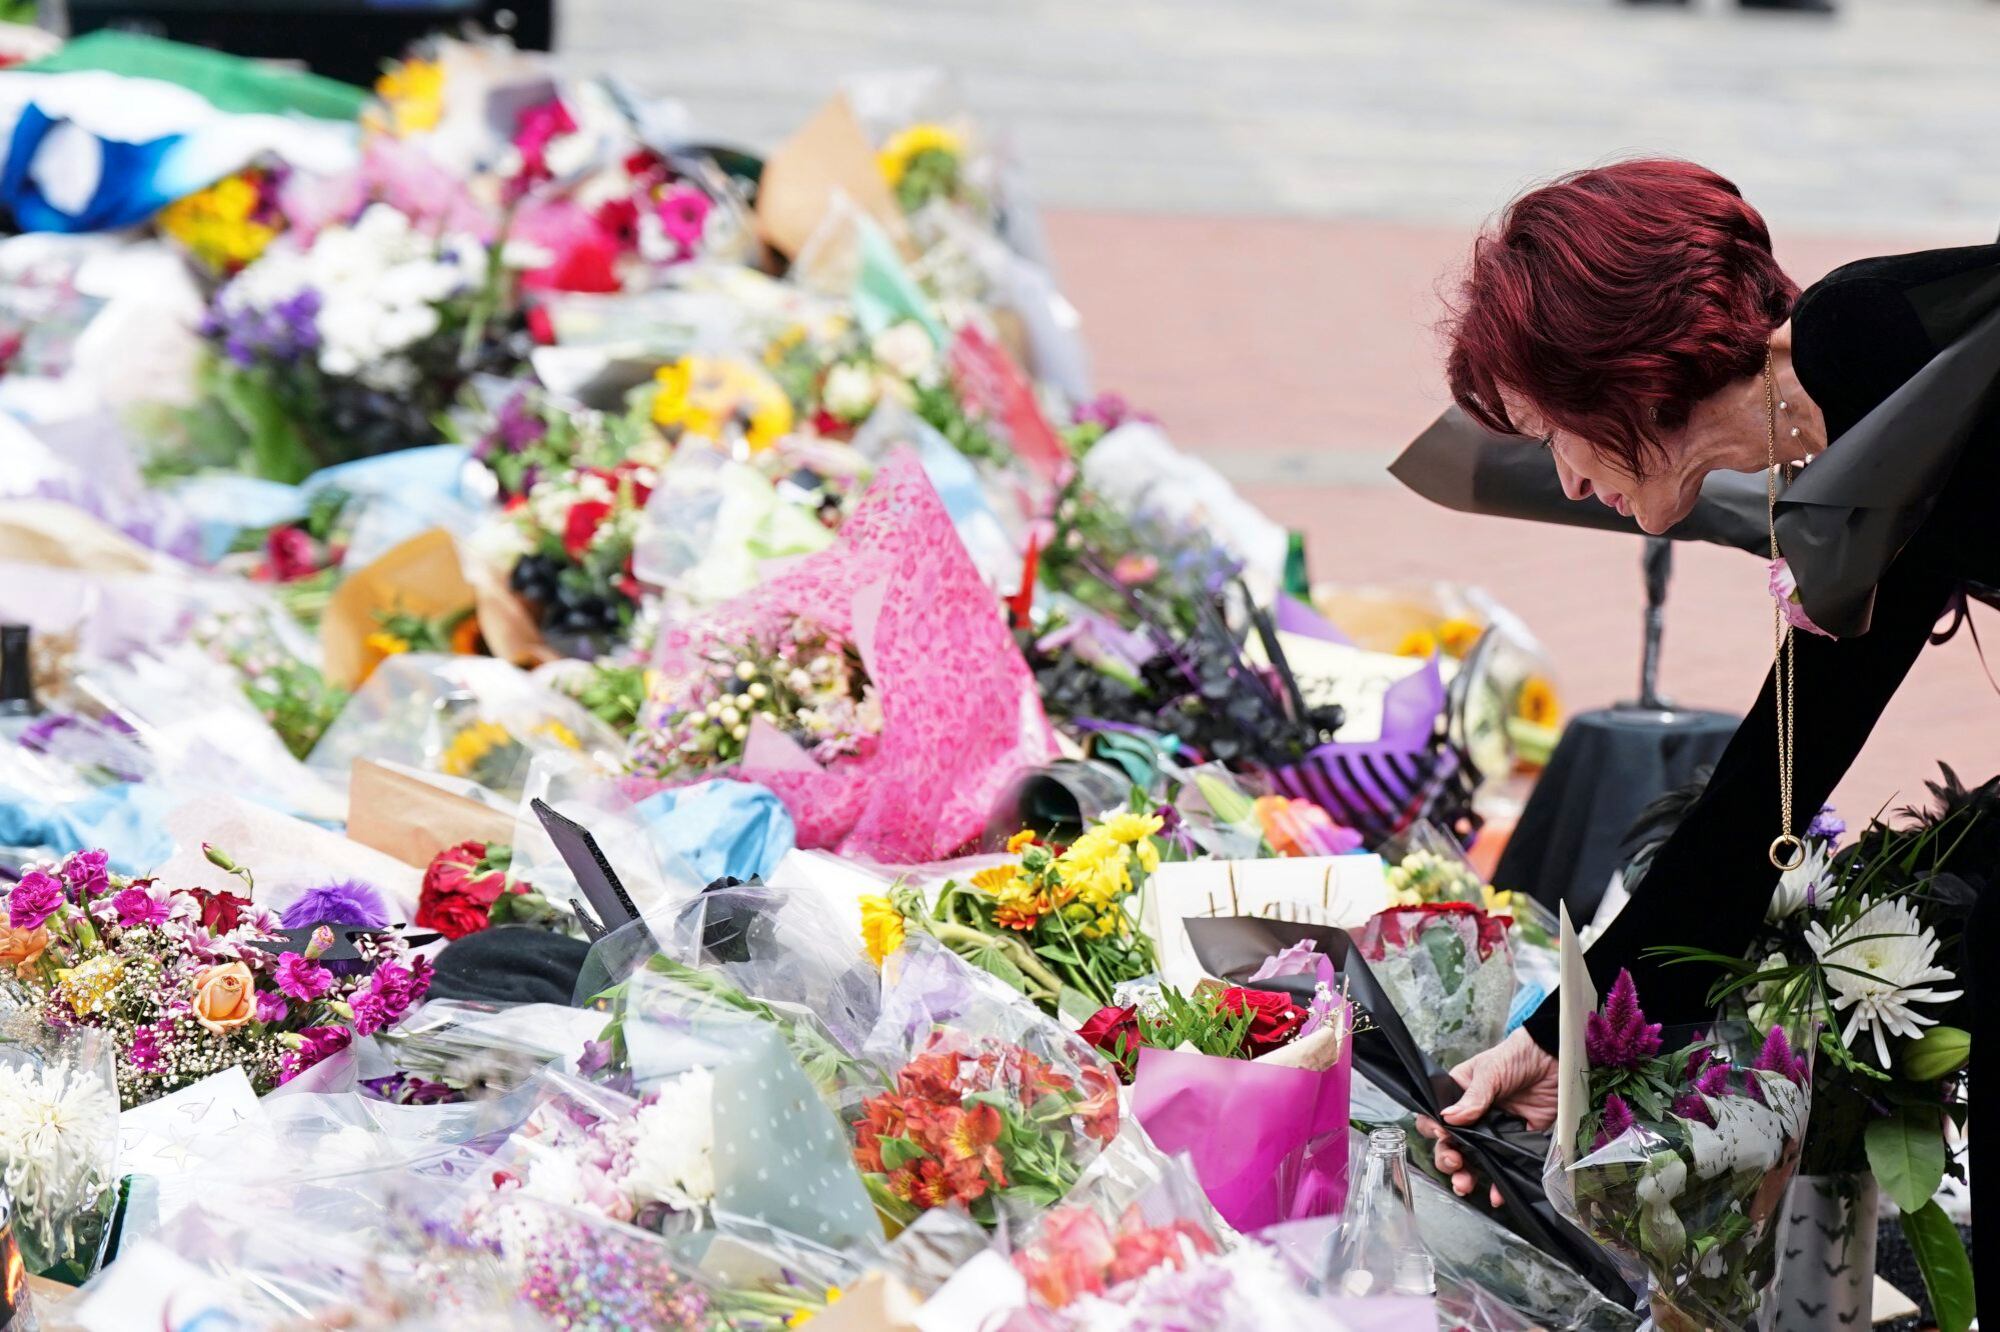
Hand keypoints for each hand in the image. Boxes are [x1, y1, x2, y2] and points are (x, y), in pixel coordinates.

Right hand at [1414, 1027, 1559, 1207]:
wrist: (1554, 1060)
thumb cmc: (1516, 1056)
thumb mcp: (1490, 1071)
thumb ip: (1472, 1096)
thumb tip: (1448, 1119)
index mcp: (1458, 1095)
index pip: (1436, 1116)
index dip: (1433, 1130)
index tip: (1441, 1137)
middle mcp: (1472, 1116)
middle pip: (1451, 1144)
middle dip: (1447, 1158)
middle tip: (1455, 1164)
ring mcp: (1494, 1131)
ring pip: (1474, 1159)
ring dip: (1467, 1176)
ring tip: (1465, 1186)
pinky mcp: (1518, 1141)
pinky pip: (1505, 1165)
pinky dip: (1499, 1183)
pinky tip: (1496, 1194)